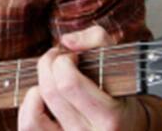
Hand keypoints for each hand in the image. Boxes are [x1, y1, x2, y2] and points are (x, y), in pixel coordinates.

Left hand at [16, 26, 148, 130]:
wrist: (132, 128)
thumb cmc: (126, 94)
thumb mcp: (124, 64)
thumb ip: (97, 40)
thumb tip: (66, 41)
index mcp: (110, 119)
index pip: (69, 84)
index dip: (63, 60)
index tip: (73, 56)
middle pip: (50, 93)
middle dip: (48, 65)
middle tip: (58, 59)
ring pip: (31, 119)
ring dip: (35, 91)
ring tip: (49, 82)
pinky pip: (28, 127)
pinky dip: (29, 108)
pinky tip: (42, 99)